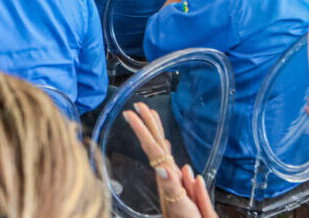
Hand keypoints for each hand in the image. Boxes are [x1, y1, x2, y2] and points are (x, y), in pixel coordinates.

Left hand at [124, 102, 216, 217]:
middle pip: (156, 143)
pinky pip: (170, 160)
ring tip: (151, 114)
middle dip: (148, 123)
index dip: (142, 129)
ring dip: (156, 131)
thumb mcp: (177, 203)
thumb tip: (167, 168)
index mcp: (165, 174)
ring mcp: (171, 177)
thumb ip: (172, 186)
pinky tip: (163, 142)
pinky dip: (166, 148)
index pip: (151, 147)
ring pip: (162, 149)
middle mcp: (167, 172)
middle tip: (140, 105)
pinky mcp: (177, 183)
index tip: (131, 113)